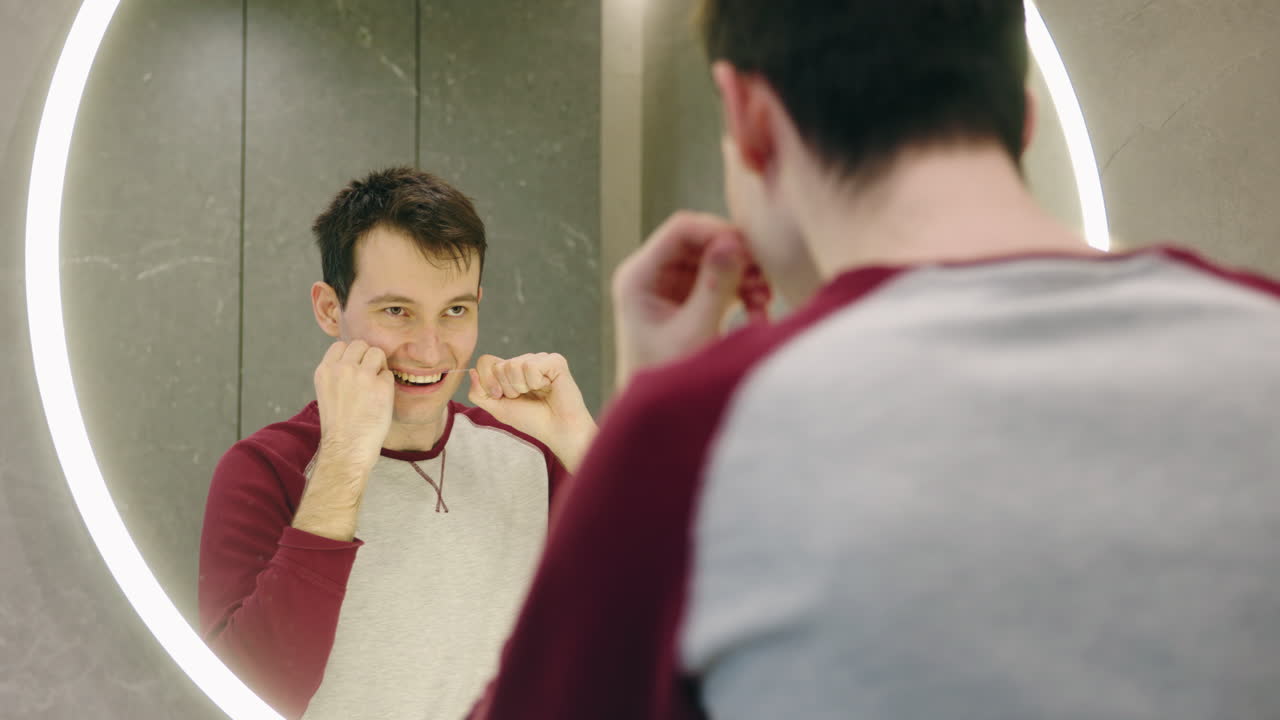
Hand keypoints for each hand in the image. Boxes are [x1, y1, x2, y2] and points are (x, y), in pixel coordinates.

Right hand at [312, 340, 395, 473]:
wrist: (347, 448)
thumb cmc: (340, 425)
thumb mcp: (328, 392)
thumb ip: (338, 373)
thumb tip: (356, 357)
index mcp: (325, 370)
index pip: (341, 345)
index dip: (351, 356)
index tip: (354, 370)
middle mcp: (341, 369)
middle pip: (361, 344)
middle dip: (366, 358)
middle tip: (367, 379)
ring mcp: (362, 375)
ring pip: (377, 353)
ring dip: (379, 367)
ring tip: (374, 388)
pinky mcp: (381, 385)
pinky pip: (389, 373)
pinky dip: (387, 385)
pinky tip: (379, 401)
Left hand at [467, 353, 596, 472]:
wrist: (557, 430)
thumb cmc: (531, 420)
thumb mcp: (498, 409)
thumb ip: (479, 393)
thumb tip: (471, 371)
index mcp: (511, 370)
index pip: (486, 361)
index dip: (488, 382)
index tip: (501, 397)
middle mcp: (524, 361)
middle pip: (498, 365)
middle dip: (508, 388)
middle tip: (525, 397)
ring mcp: (540, 359)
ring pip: (514, 364)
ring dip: (522, 387)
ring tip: (538, 393)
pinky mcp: (555, 361)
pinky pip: (531, 366)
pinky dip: (535, 382)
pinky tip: (548, 387)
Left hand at [611, 211, 771, 388]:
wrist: (661, 418)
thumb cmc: (668, 381)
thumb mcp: (695, 333)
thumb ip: (715, 287)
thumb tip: (735, 241)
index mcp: (639, 277)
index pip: (681, 230)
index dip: (718, 231)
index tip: (751, 251)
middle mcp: (652, 275)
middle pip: (702, 240)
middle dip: (737, 256)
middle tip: (764, 280)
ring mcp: (672, 286)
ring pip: (717, 257)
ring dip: (744, 273)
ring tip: (764, 300)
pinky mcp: (691, 299)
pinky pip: (722, 278)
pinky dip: (743, 289)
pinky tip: (759, 308)